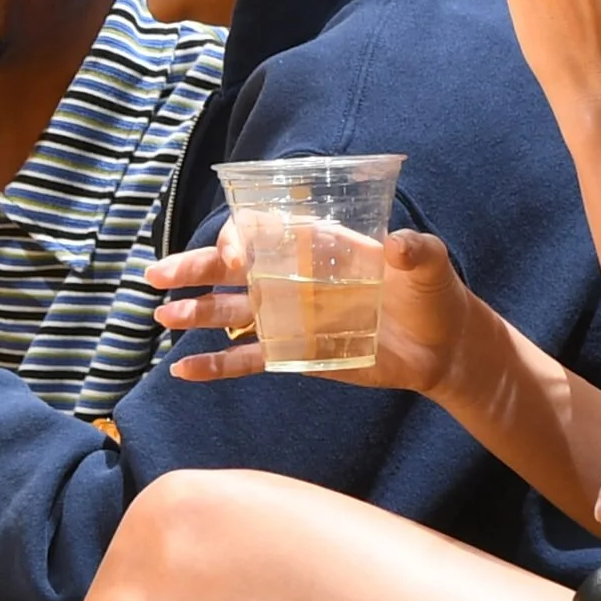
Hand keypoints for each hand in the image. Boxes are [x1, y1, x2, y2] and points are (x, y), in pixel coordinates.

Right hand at [157, 222, 479, 399]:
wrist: (445, 347)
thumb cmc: (436, 295)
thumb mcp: (431, 264)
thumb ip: (416, 251)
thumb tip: (399, 244)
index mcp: (321, 247)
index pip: (266, 231)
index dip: (241, 239)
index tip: (235, 259)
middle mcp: (297, 278)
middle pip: (235, 269)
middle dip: (195, 268)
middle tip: (156, 273)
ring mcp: (292, 318)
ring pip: (231, 313)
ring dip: (195, 312)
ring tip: (161, 314)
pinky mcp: (296, 354)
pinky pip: (247, 361)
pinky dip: (215, 366)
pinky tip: (182, 369)